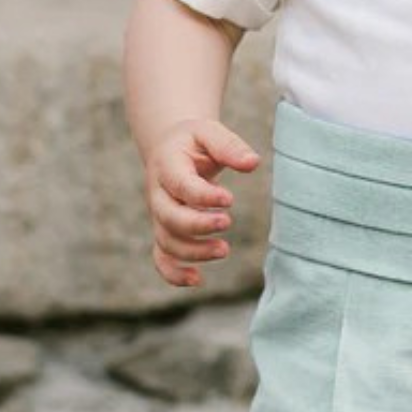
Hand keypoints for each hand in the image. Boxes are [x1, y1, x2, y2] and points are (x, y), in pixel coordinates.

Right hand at [143, 118, 260, 287]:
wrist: (170, 148)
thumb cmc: (194, 141)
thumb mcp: (209, 131)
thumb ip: (229, 146)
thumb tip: (253, 163)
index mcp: (167, 166)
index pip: (180, 185)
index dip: (202, 196)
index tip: (229, 199)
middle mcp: (158, 194)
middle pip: (169, 217)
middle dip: (197, 225)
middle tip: (227, 222)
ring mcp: (159, 216)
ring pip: (167, 241)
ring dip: (193, 251)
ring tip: (224, 249)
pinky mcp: (165, 231)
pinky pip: (162, 258)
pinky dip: (174, 274)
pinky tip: (197, 280)